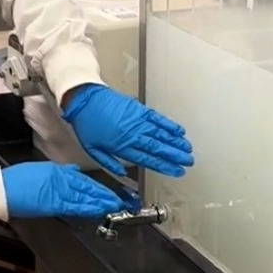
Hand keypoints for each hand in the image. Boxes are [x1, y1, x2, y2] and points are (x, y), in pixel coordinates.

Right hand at [1, 162, 125, 218]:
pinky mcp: (52, 203)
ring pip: (83, 197)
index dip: (97, 187)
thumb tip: (73, 172)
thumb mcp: (39, 169)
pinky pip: (73, 206)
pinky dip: (86, 208)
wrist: (1, 188)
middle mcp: (60, 179)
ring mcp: (57, 191)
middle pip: (87, 188)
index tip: (108, 193)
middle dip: (103, 196)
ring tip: (113, 207)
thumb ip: (58, 172)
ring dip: (99, 202)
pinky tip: (96, 211)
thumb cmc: (15, 180)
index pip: (82, 179)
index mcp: (57, 170)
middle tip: (118, 201)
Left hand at [62, 85, 192, 177]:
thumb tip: (121, 172)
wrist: (84, 100)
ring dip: (176, 142)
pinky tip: (179, 131)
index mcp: (122, 147)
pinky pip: (158, 118)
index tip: (177, 171)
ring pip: (161, 134)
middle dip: (176, 156)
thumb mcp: (92, 149)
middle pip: (159, 148)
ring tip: (188, 149)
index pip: (149, 160)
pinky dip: (169, 125)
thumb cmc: (87, 123)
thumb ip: (109, 162)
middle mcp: (132, 135)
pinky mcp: (138, 109)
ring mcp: (137, 121)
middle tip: (188, 162)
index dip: (165, 167)